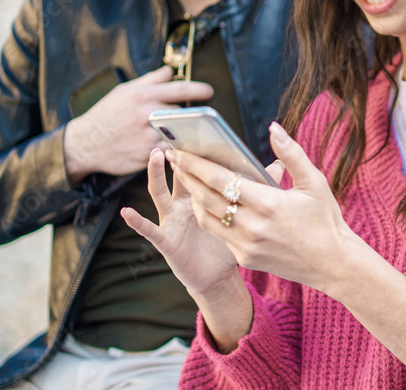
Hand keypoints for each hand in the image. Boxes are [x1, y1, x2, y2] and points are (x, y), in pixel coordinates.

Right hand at [63, 65, 212, 183]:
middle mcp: (146, 115)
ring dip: (182, 132)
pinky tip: (172, 146)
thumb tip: (170, 71)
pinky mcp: (147, 155)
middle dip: (186, 114)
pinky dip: (173, 147)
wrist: (85, 144)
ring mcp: (147, 136)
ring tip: (181, 132)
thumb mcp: (124, 91)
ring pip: (178, 133)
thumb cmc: (106, 114)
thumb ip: (150, 80)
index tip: (209, 92)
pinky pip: (169, 150)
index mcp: (142, 96)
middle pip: (182, 112)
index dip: (198, 90)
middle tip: (187, 117)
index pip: (179, 89)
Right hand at [122, 148, 251, 353]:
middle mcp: (184, 204)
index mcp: (202, 194)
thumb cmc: (230, 241)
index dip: (199, 151)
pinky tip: (127, 211)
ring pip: (160, 194)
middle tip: (175, 130)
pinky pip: (149, 230)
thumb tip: (278, 166)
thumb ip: (258, 189)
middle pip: (178, 176)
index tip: (198, 129)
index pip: (200, 169)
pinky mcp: (166, 241)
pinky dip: (137, 221)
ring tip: (154, 156)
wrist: (218, 276)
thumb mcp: (243, 214)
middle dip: (176, 156)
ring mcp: (172, 221)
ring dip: (155, 175)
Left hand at [175, 123, 405, 378]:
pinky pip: (219, 233)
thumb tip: (273, 128)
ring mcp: (247, 246)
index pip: (221, 180)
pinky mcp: (245, 258)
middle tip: (174, 158)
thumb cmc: (325, 219)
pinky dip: (209, 215)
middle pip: (207, 198)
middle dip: (187, 176)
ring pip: (207, 217)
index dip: (197, 165)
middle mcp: (253, 227)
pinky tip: (206, 202)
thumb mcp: (314, 182)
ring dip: (193, 197)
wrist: (333, 263)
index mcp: (269, 204)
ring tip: (186, 178)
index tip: (182, 151)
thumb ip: (292, 154)